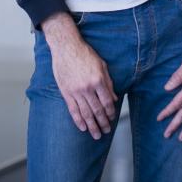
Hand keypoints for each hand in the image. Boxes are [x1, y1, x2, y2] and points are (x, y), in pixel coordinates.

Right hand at [41, 13, 116, 139]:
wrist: (66, 47)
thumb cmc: (85, 54)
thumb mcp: (102, 65)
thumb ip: (108, 83)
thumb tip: (114, 98)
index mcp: (98, 80)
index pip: (107, 102)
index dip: (110, 112)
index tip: (112, 118)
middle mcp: (88, 88)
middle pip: (97, 110)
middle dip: (103, 123)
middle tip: (106, 131)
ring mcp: (76, 91)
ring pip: (86, 113)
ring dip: (92, 126)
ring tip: (96, 135)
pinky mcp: (66, 92)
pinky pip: (73, 110)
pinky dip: (78, 120)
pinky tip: (83, 128)